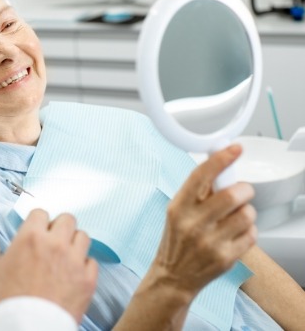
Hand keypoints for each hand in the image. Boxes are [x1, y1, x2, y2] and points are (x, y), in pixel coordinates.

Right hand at [0, 209, 97, 323]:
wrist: (28, 328)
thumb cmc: (7, 301)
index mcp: (31, 236)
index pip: (41, 212)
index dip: (38, 221)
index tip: (37, 231)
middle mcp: (55, 243)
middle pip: (67, 219)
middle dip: (60, 227)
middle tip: (54, 240)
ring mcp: (74, 260)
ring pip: (83, 237)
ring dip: (74, 243)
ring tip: (65, 256)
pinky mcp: (87, 278)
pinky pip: (92, 261)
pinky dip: (84, 266)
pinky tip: (74, 274)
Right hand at [150, 145, 256, 299]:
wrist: (173, 275)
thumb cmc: (177, 239)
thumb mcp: (177, 210)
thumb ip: (197, 191)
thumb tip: (219, 163)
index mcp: (179, 206)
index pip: (201, 176)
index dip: (220, 159)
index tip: (235, 148)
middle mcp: (193, 223)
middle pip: (232, 195)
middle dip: (244, 189)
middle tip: (242, 191)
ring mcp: (210, 242)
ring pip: (246, 214)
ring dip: (247, 210)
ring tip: (237, 215)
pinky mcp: (226, 258)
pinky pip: (251, 234)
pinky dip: (249, 230)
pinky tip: (236, 233)